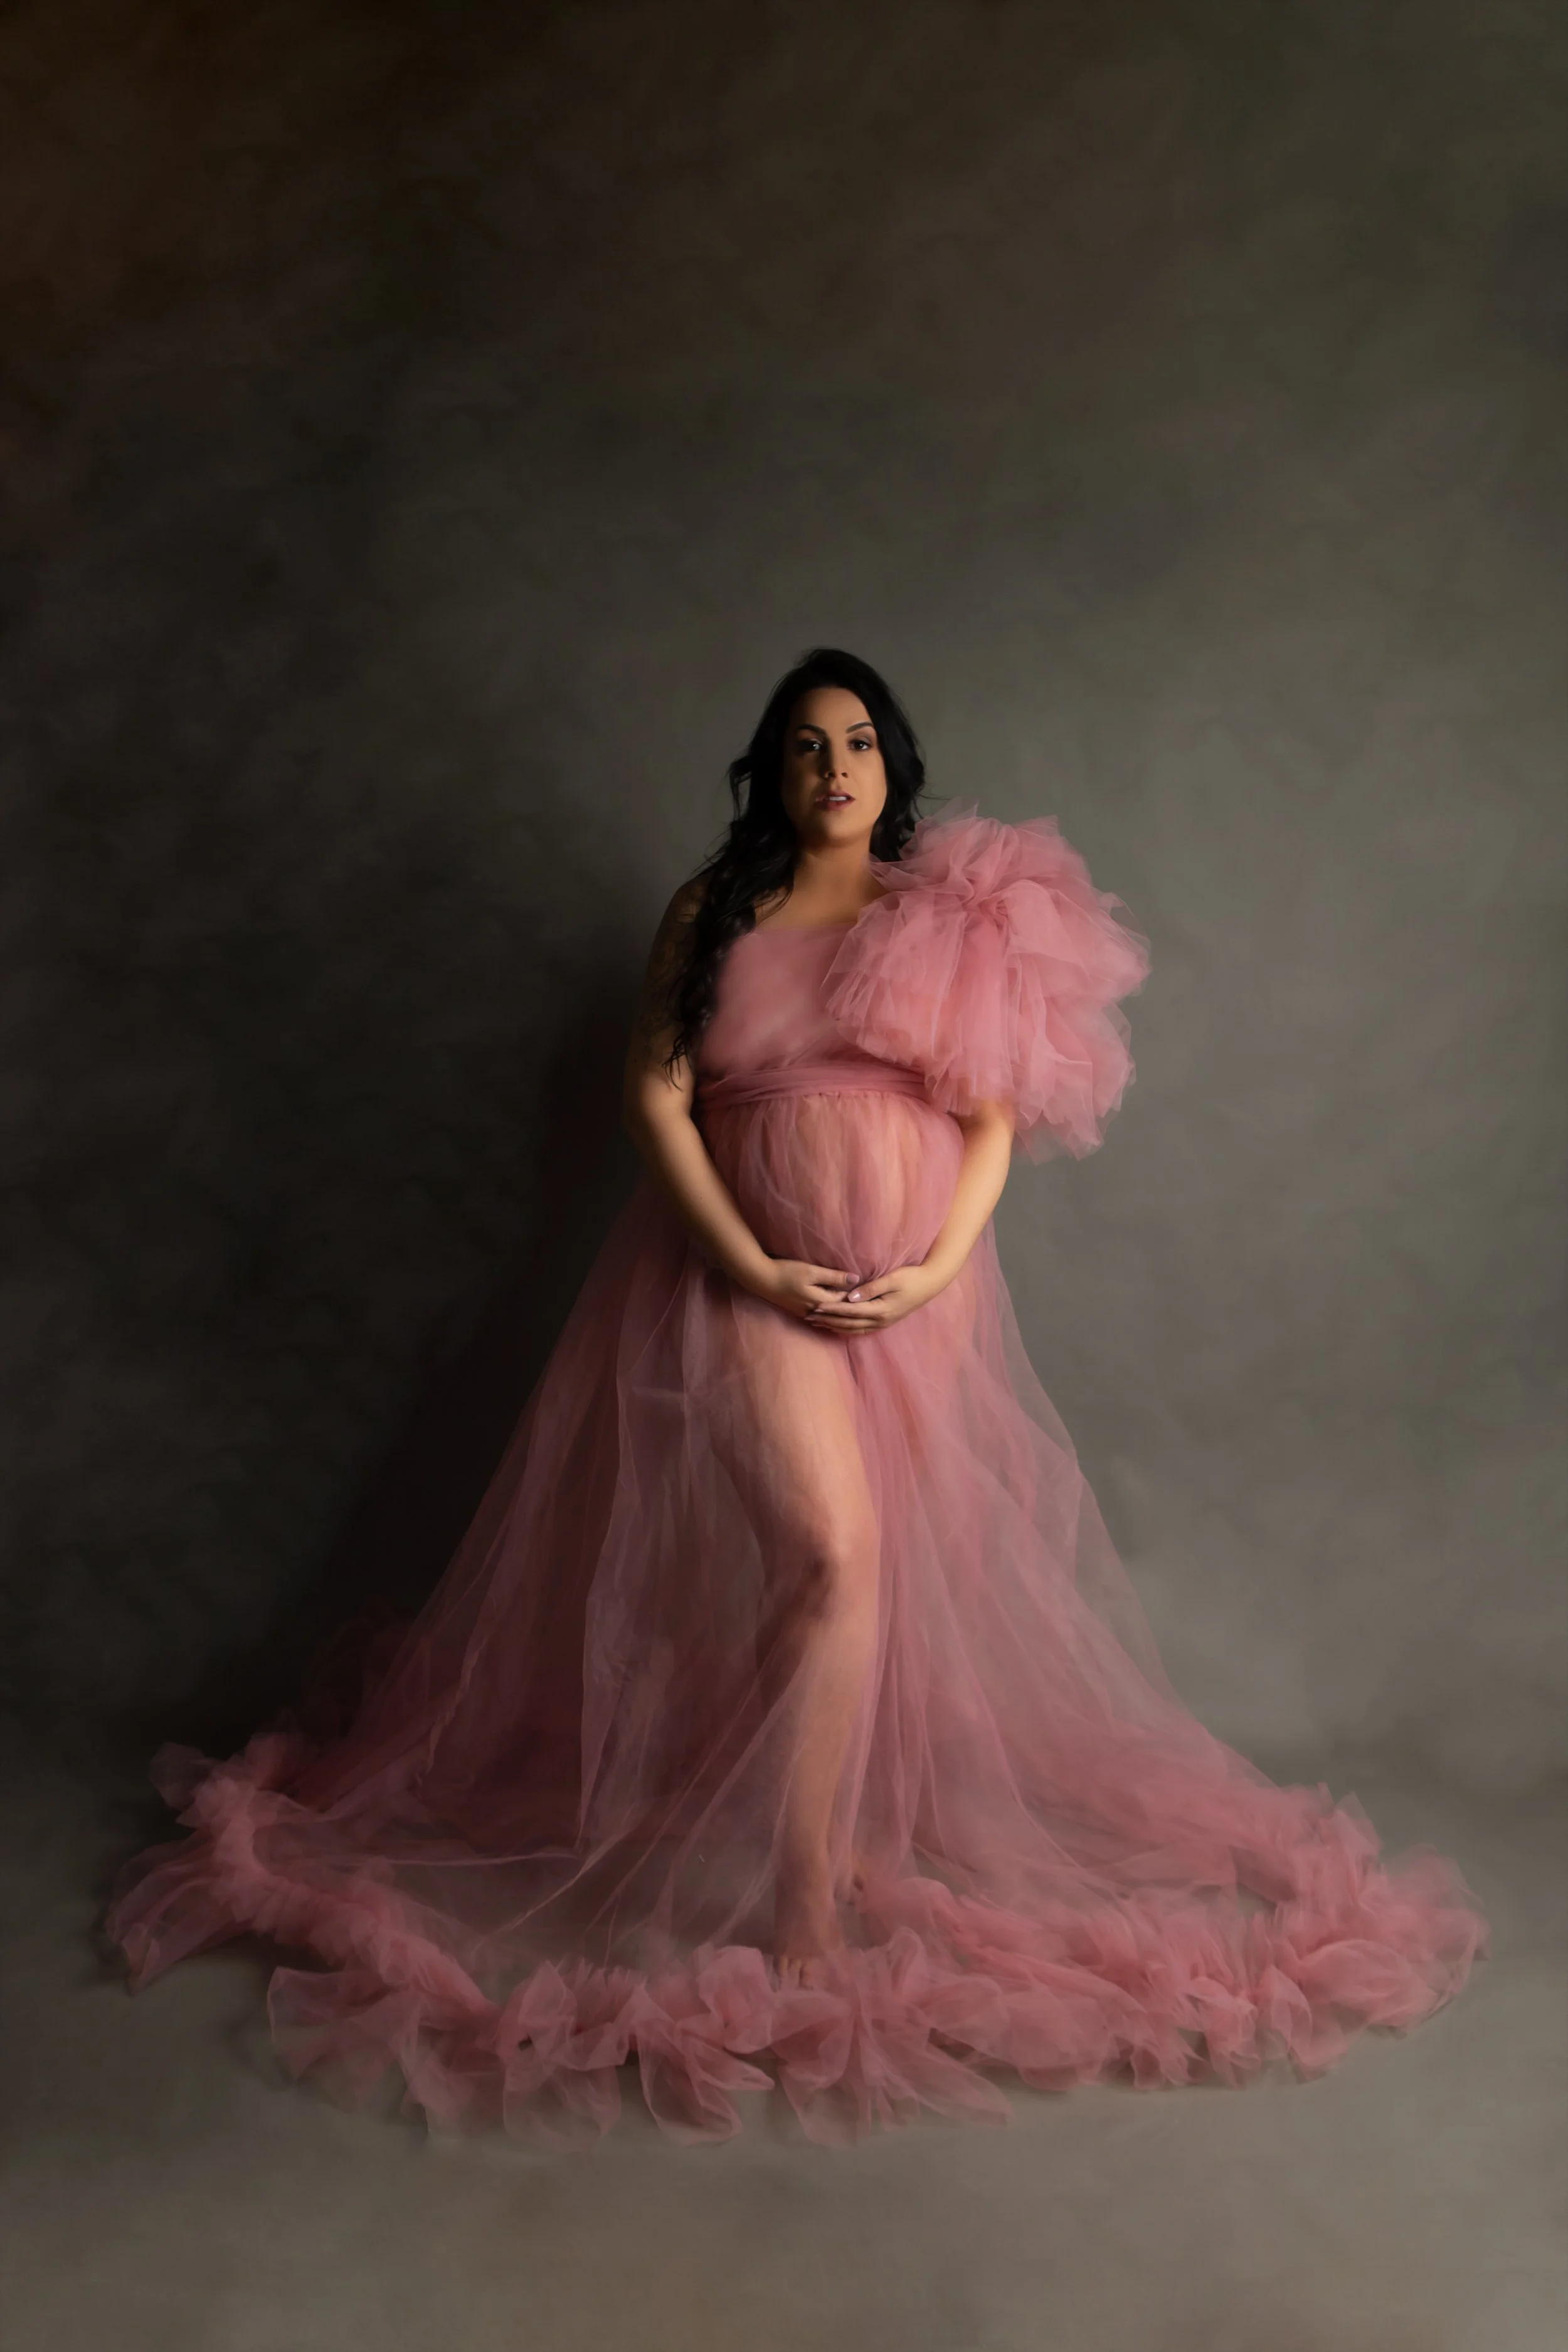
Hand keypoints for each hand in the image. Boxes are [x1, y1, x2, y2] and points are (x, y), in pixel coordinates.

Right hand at [751, 1258, 862, 1323]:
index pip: (846, 1302)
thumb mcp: (812, 1271)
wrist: (761, 1279)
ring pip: (831, 1315)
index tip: (874, 1294)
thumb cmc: (786, 1272)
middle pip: (840, 1311)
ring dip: (843, 1312)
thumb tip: (856, 1279)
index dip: (860, 1298)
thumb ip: (834, 1276)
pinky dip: (831, 1314)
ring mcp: (806, 1313)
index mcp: (820, 1301)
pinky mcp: (799, 1311)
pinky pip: (821, 1316)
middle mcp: (815, 1312)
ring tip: (859, 1310)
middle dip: (854, 1308)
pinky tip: (838, 1312)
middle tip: (872, 1304)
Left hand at [802, 1261, 949, 1335]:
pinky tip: (837, 1326)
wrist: (931, 1284)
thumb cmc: (911, 1277)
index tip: (815, 1306)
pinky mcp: (885, 1321)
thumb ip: (870, 1289)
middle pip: (848, 1323)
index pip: (850, 1311)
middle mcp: (880, 1320)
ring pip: (853, 1329)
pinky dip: (847, 1329)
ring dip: (835, 1326)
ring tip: (818, 1323)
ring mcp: (883, 1323)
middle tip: (809, 1317)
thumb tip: (850, 1298)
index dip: (831, 1309)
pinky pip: (861, 1329)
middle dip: (828, 1320)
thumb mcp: (891, 1279)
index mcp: (881, 1310)